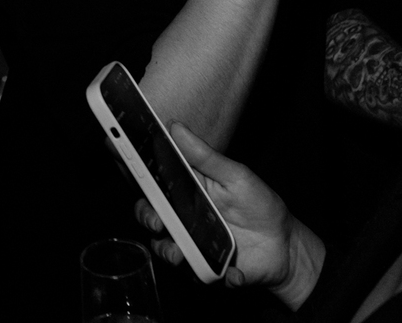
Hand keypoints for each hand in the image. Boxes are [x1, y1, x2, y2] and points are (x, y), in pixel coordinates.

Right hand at [135, 122, 323, 304]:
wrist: (285, 247)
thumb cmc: (260, 205)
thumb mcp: (236, 176)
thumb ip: (205, 156)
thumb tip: (175, 127)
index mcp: (187, 188)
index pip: (152, 177)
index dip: (131, 166)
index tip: (116, 152)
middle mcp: (183, 215)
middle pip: (149, 213)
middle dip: (145, 215)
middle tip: (156, 218)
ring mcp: (191, 243)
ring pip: (163, 247)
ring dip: (169, 251)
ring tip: (182, 253)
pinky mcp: (204, 268)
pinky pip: (196, 274)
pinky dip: (213, 275)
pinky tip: (233, 272)